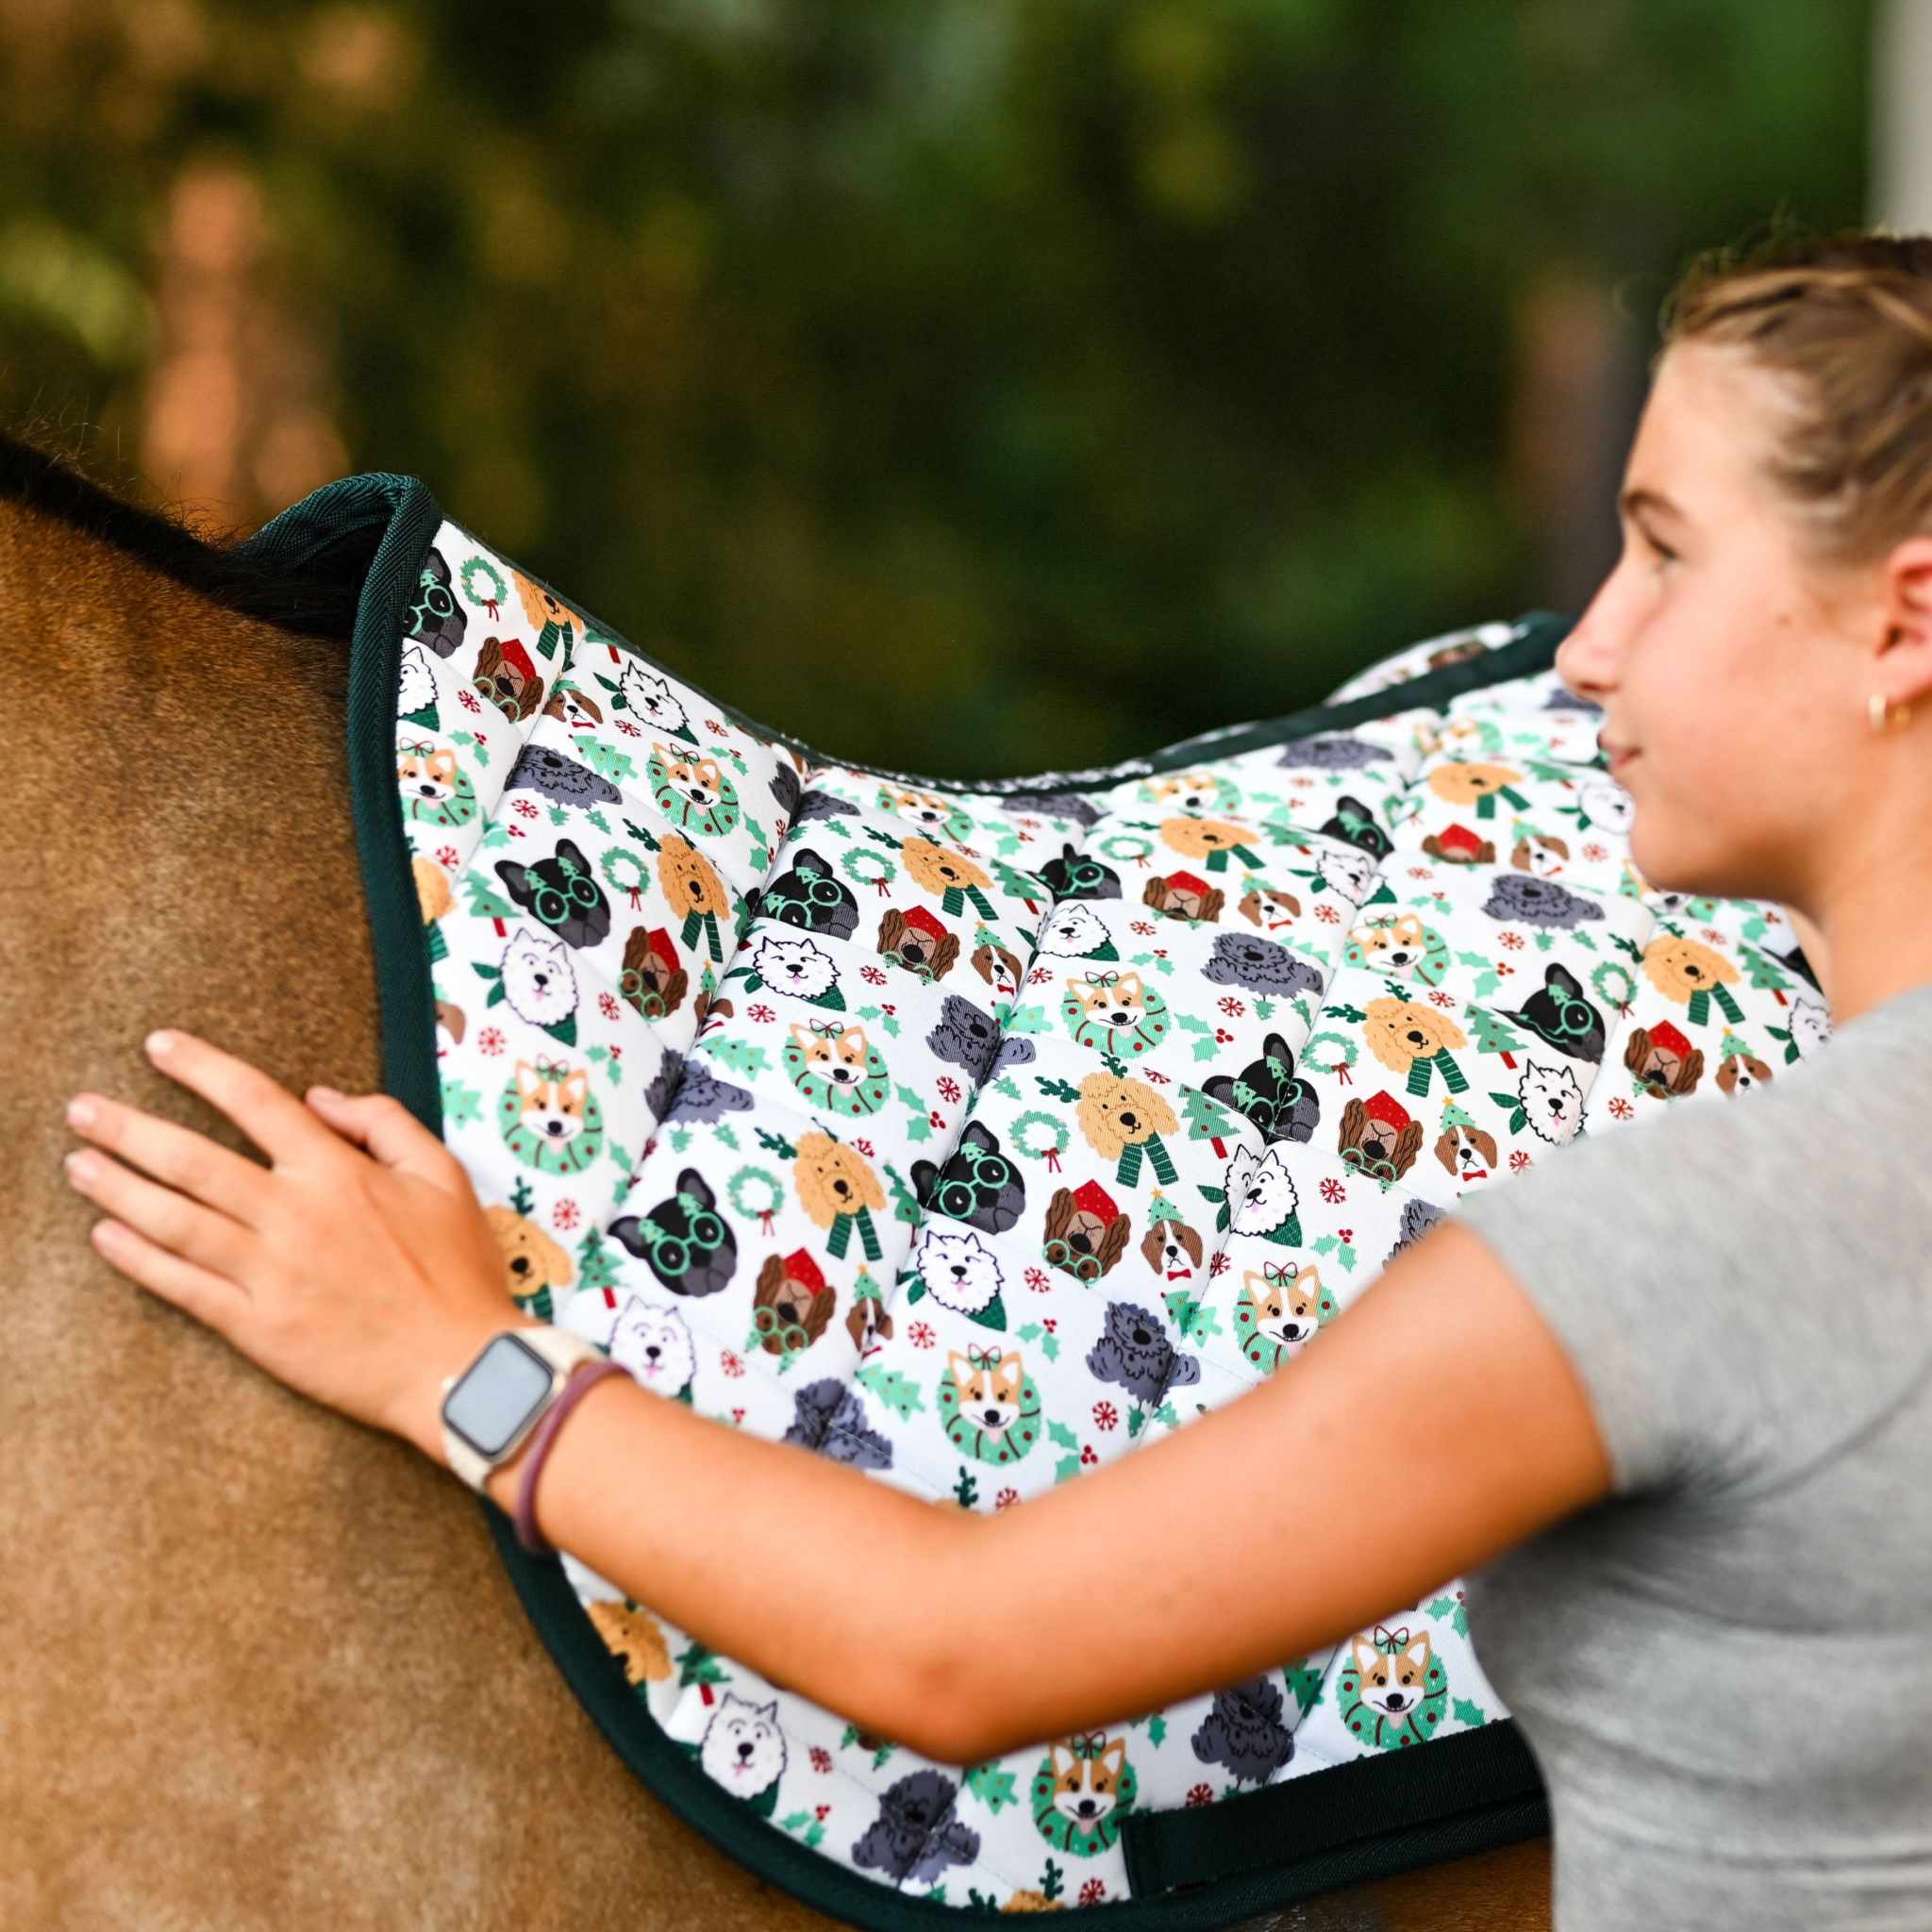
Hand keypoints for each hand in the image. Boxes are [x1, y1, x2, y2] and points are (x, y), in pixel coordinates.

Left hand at [61, 1027, 528, 1464]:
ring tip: (77, 1165)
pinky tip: (106, 1237)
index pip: (255, 1101)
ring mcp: (269, 1272)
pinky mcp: (256, 1326)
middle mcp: (293, 1214)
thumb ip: (384, 1123)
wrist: (460, 1366)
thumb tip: (320, 1098)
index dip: (201, 1068)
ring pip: (174, 1220)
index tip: (159, 1047)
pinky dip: (139, 1260)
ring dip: (118, 1188)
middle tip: (81, 1110)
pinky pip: (183, 1287)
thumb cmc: (458, 1270)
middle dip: (128, 1129)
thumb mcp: (445, 1174)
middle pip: (192, 1159)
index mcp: (337, 1172)